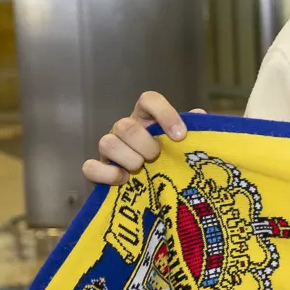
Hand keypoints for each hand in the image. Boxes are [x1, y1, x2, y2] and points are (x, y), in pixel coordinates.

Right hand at [81, 91, 203, 186]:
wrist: (152, 189)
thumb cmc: (170, 160)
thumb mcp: (185, 146)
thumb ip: (195, 130)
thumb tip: (199, 114)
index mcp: (146, 119)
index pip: (149, 100)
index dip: (164, 113)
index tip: (180, 135)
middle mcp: (125, 130)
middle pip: (125, 125)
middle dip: (144, 144)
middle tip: (157, 156)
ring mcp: (109, 150)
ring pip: (107, 143)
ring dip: (128, 159)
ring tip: (141, 169)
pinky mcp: (98, 170)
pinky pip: (89, 167)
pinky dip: (106, 174)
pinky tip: (123, 180)